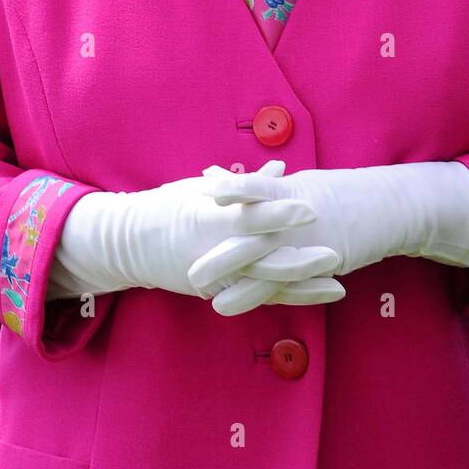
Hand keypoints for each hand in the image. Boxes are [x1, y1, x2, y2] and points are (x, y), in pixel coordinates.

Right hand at [53, 160, 345, 313]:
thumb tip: (281, 169)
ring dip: (303, 285)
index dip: (279, 213)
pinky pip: (259, 298)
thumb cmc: (167, 208)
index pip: (248, 216)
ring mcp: (216, 279)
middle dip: (300, 259)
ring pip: (264, 286)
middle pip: (261, 259)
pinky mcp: (220, 293)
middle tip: (335, 253)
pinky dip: (290, 297)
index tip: (310, 208)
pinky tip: (318, 294)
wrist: (129, 246)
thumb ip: (245, 185)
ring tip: (338, 281)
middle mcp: (212, 253)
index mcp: (206, 219)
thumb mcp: (200, 190)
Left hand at [197, 159, 468, 279]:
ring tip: (204, 295)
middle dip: (216, 249)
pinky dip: (263, 294)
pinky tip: (241, 306)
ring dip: (234, 280)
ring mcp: (309, 239)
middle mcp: (296, 214)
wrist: (392, 207)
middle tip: (184, 265)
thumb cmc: (342, 192)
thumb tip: (211, 176)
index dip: (225, 194)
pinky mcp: (322, 261)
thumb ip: (255, 184)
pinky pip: (288, 281)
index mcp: (290, 188)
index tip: (192, 198)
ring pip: (265, 262)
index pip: (253, 188)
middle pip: (250, 231)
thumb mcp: (299, 182)